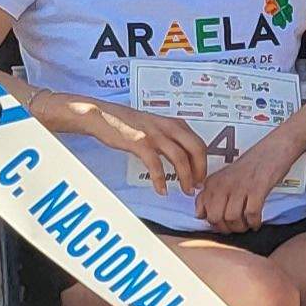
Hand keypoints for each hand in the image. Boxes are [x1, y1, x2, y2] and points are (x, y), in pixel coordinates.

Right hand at [71, 99, 212, 194]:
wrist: (102, 115)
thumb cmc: (128, 123)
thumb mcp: (155, 126)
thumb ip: (169, 138)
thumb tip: (182, 157)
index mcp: (174, 123)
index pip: (198, 143)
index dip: (204, 162)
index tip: (201, 176)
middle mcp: (168, 127)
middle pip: (196, 149)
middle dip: (200, 170)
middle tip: (197, 185)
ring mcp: (155, 134)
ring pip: (180, 158)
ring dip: (185, 177)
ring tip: (185, 190)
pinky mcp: (140, 143)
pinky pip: (156, 165)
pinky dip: (161, 180)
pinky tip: (161, 190)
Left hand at [195, 135, 298, 233]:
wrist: (273, 149)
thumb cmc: (251, 166)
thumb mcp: (224, 178)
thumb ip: (211, 195)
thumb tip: (201, 215)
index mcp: (213, 182)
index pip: (202, 211)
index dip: (212, 223)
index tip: (222, 223)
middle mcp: (223, 184)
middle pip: (215, 217)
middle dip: (225, 228)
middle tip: (234, 228)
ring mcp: (240, 186)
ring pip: (232, 218)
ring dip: (240, 227)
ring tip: (246, 225)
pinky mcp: (256, 189)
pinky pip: (251, 214)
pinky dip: (254, 222)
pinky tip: (256, 222)